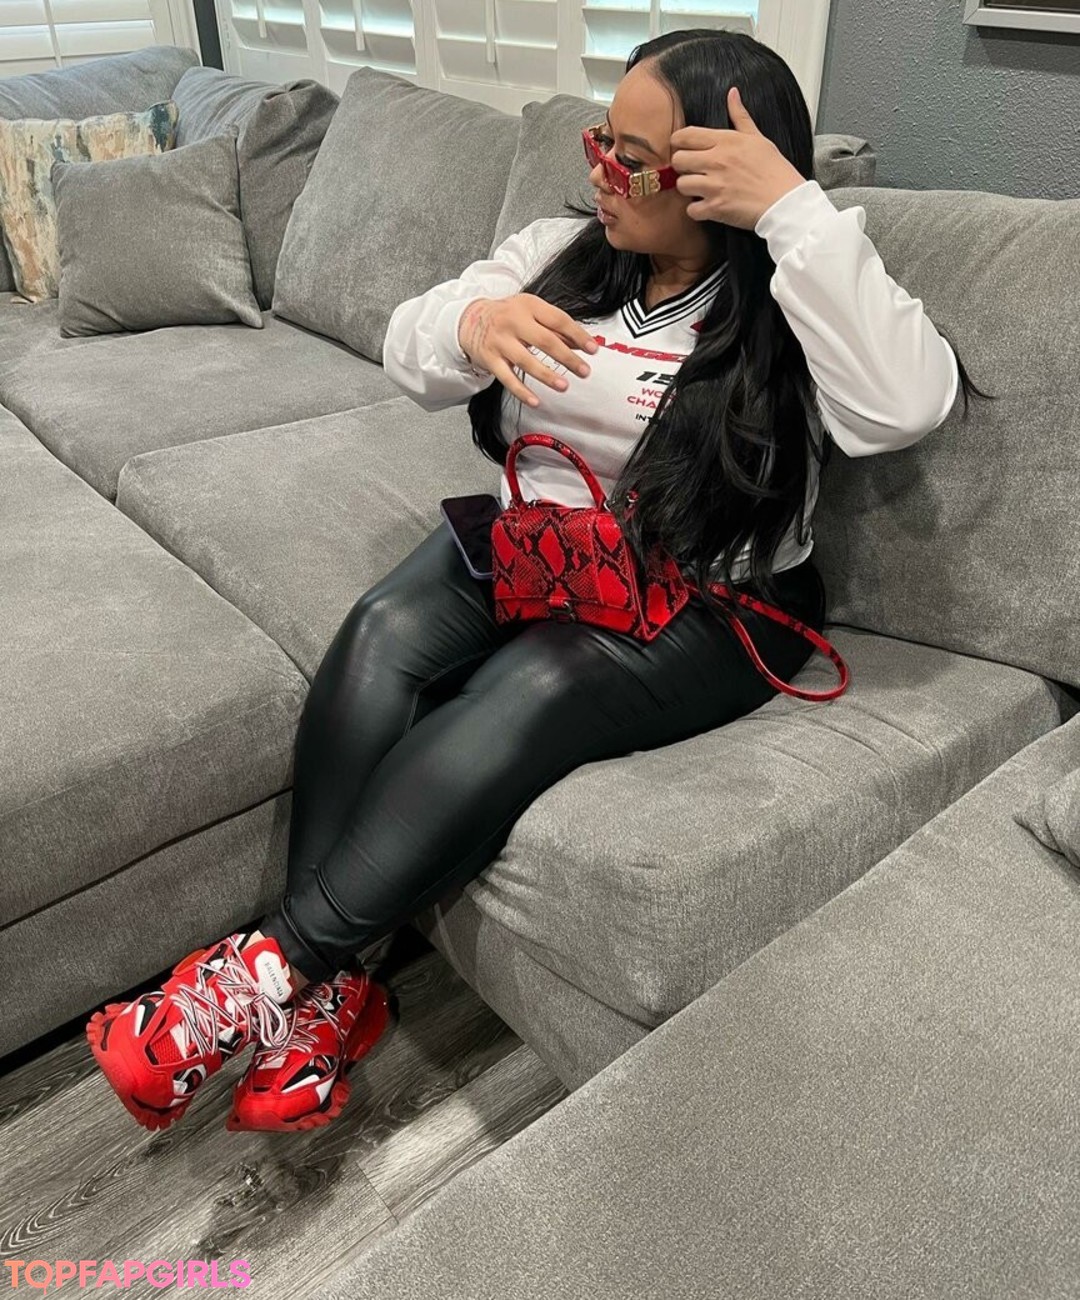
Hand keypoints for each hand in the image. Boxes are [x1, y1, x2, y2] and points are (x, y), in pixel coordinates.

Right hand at [458, 294, 598, 407]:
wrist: (470, 319)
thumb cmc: (508, 315)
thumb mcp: (531, 312)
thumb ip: (555, 328)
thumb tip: (582, 344)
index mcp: (528, 305)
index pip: (558, 320)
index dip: (577, 335)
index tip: (593, 349)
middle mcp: (513, 321)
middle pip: (544, 341)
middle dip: (567, 358)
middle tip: (584, 371)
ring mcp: (500, 341)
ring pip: (526, 361)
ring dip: (546, 375)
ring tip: (564, 386)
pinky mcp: (490, 359)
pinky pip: (507, 379)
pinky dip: (521, 392)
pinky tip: (535, 401)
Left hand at [669, 86, 806, 229]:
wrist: (785, 201)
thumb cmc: (774, 170)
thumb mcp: (758, 137)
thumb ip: (740, 116)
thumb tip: (732, 94)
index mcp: (725, 141)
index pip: (685, 135)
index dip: (679, 142)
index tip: (684, 148)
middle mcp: (717, 161)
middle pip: (678, 160)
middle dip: (683, 166)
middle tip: (694, 170)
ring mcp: (714, 185)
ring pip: (681, 184)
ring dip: (689, 188)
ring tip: (702, 188)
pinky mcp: (716, 208)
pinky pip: (691, 210)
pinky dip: (697, 210)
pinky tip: (707, 206)